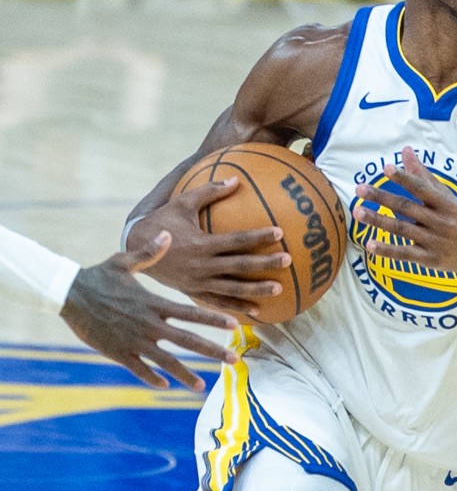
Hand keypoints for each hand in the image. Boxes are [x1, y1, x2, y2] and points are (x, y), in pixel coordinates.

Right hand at [61, 231, 238, 390]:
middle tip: (234, 360)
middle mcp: (148, 324)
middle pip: (187, 340)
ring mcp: (134, 341)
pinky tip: (165, 386)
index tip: (235, 325)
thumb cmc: (99, 276)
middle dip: (212, 350)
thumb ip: (149, 253)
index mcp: (154, 303)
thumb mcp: (124, 262)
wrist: (68, 295)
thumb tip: (168, 234)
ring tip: (202, 386)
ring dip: (185, 374)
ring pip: (165, 361)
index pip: (190, 312)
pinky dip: (152, 378)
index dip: (213, 319)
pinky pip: (139, 369)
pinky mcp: (117, 353)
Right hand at [126, 178, 288, 319]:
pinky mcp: (192, 292)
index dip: (257, 236)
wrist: (133, 248)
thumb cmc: (161, 221)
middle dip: (265, 264)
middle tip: (288, 260)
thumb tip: (236, 179)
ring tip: (280, 289)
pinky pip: (218, 302)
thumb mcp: (181, 203)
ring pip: (232, 289)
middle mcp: (200, 266)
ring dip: (256, 290)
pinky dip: (236, 307)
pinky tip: (256, 310)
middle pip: (239, 266)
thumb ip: (208, 191)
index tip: (279, 232)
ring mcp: (197, 283)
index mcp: (200, 244)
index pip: (235, 240)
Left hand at [352, 146, 456, 271]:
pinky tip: (370, 244)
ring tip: (358, 212)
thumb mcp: (446, 196)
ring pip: (403, 229)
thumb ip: (423, 175)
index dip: (404, 178)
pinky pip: (405, 254)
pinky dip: (387, 250)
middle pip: (407, 208)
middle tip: (359, 189)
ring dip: (378, 221)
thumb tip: (405, 150)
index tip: (386, 169)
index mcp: (445, 203)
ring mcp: (434, 241)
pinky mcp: (429, 259)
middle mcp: (440, 221)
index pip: (422, 188)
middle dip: (382, 198)